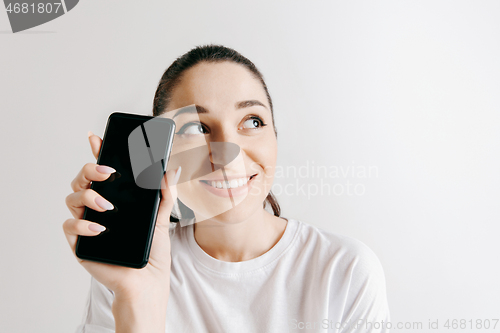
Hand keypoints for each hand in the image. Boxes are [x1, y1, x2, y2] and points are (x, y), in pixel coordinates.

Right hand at [63, 131, 180, 299]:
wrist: (147, 280)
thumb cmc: (152, 250)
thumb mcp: (161, 218)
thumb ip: (166, 193)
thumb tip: (173, 170)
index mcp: (115, 197)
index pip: (101, 171)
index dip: (96, 152)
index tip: (96, 137)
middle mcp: (98, 206)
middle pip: (82, 179)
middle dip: (89, 169)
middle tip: (106, 171)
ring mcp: (87, 222)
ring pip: (71, 198)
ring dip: (87, 197)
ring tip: (107, 207)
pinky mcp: (80, 242)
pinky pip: (69, 225)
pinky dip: (82, 224)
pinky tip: (98, 228)